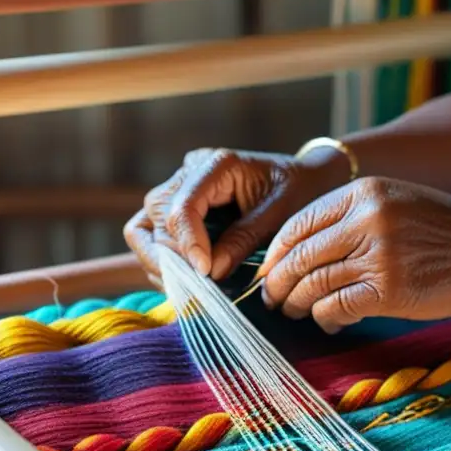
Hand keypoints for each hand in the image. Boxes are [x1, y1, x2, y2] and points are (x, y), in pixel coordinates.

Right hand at [124, 147, 347, 282]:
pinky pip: (153, 236)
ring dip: (161, 262)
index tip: (206, 273)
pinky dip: (164, 262)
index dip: (188, 244)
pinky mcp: (180, 206)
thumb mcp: (282, 215)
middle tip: (199, 285)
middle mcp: (191, 171)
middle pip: (156, 216)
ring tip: (192, 285)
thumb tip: (211, 272)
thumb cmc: (300, 192)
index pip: (183, 206)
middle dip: (172, 257)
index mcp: (218, 165)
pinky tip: (191, 280)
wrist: (307, 180)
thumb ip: (246, 239)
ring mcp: (181, 187)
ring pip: (144, 228)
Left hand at [256, 176, 450, 332]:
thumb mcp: (393, 202)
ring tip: (297, 312)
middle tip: (274, 299)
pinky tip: (330, 322)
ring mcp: (376, 255)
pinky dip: (325, 319)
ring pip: (312, 285)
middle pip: (298, 256)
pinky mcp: (387, 290)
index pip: (297, 224)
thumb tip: (298, 253)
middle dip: (278, 283)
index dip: (275, 253)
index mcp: (361, 193)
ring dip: (298, 304)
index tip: (270, 270)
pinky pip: (335, 307)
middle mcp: (364, 220)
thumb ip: (349, 218)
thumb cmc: (442, 230)